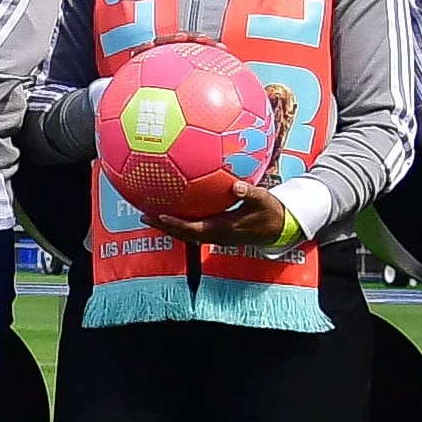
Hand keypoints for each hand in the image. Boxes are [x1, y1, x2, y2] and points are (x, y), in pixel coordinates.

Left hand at [154, 176, 301, 251]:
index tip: (158, 215)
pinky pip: (193, 227)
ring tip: (149, 213)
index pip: (193, 229)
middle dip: (163, 226)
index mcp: (224, 229)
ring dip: (168, 225)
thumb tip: (237, 185)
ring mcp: (215, 236)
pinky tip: (172, 207)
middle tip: (143, 214)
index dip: (175, 224)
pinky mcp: (216, 232)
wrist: (278, 228)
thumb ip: (250, 193)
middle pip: (183, 233)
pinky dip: (180, 221)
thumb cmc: (270, 212)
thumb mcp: (264, 200)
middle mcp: (215, 235)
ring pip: (186, 233)